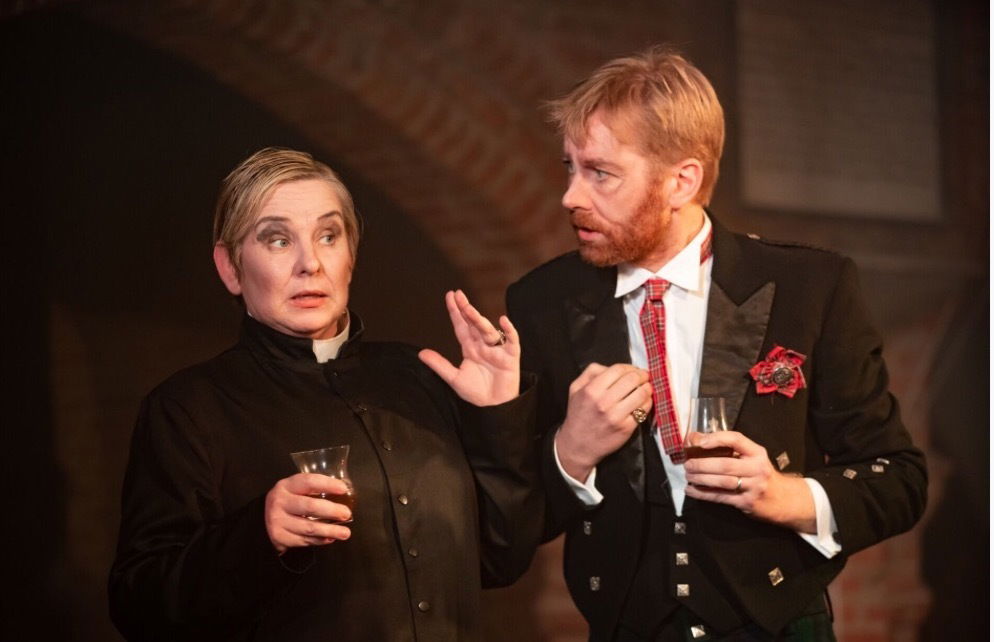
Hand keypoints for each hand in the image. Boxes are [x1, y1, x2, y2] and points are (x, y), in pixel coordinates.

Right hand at [264, 473, 352, 553]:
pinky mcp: (280, 538)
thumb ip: (313, 490)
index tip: (343, 489)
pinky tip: (329, 538)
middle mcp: (280, 502)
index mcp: (286, 486)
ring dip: (330, 531)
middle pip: (310, 507)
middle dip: (332, 511)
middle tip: (346, 514)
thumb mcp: (294, 490)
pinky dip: (320, 540)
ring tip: (345, 532)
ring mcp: (278, 521)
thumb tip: (342, 494)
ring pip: (309, 528)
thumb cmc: (287, 502)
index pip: (309, 482)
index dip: (328, 484)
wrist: (262, 520)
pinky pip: (305, 540)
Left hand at [419, 289, 519, 405]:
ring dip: (479, 320)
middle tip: (458, 294)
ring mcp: (497, 350)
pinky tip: (503, 321)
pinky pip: (512, 341)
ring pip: (487, 330)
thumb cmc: (476, 392)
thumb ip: (439, 365)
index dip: (455, 312)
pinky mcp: (511, 357)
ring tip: (469, 309)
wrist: (494, 408)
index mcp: (470, 348)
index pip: (461, 326)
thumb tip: (421, 353)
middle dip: (466, 309)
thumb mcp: (454, 378)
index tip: (450, 296)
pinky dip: (509, 330)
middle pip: (473, 324)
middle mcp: (483, 345)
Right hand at [555, 363, 652, 482]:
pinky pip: (644, 410)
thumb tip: (610, 367)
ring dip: (648, 388)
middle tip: (644, 377)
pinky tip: (643, 402)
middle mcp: (604, 402)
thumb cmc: (578, 416)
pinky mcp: (626, 428)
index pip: (618, 370)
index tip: (634, 370)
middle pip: (633, 380)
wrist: (577, 445)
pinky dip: (647, 403)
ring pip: (642, 394)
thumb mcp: (576, 389)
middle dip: (642, 376)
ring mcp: (616, 416)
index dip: (630, 367)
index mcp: (592, 390)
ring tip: (646, 388)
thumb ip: (591, 373)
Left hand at [683, 431, 815, 532]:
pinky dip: (703, 494)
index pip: (736, 440)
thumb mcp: (752, 458)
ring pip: (722, 482)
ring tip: (688, 476)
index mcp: (757, 453)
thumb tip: (695, 438)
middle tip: (687, 464)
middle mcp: (757, 468)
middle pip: (725, 465)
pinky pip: (721, 497)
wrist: (785, 499)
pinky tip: (691, 490)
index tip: (699, 442)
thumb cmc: (762, 475)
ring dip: (700, 479)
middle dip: (702, 464)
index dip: (716, 439)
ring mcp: (753, 487)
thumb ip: (728, 449)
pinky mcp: (747, 503)